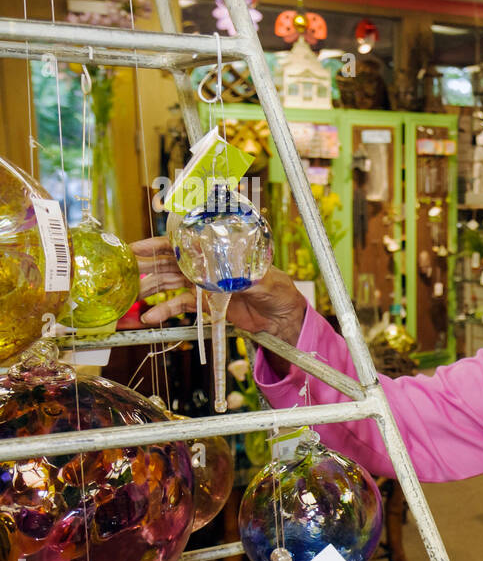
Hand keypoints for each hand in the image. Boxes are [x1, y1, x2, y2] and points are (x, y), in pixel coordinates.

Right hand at [132, 236, 307, 345]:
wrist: (282, 316)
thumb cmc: (277, 289)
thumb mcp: (263, 279)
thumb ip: (243, 275)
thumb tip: (228, 269)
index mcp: (218, 252)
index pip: (182, 244)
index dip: (157, 245)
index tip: (134, 249)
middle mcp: (206, 265)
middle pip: (169, 262)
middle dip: (145, 266)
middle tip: (123, 272)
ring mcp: (203, 284)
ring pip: (168, 283)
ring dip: (149, 289)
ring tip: (130, 296)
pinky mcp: (204, 303)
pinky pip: (179, 305)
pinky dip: (164, 311)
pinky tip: (149, 317)